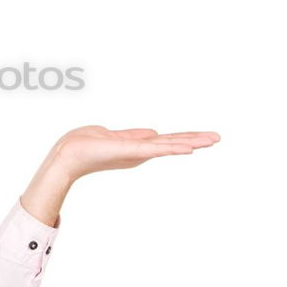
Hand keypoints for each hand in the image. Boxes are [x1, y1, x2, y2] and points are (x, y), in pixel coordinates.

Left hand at [20, 125, 220, 226]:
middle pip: (173, 143)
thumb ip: (135, 135)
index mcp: (137, 146)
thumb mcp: (114, 136)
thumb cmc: (85, 145)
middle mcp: (140, 152)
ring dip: (190, 142)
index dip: (185, 137)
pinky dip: (171, 148)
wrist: (68, 154)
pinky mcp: (130, 152)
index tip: (205, 136)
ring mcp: (136, 153)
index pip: (166, 140)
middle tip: (219, 138)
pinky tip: (187, 148)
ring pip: (169, 146)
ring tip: (211, 140)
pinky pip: (154, 149)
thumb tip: (154, 132)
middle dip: (195, 140)